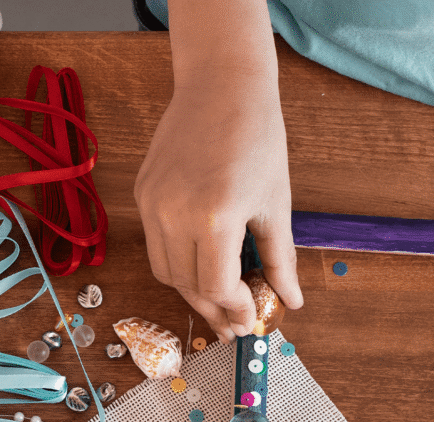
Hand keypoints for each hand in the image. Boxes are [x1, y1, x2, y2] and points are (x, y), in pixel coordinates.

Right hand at [134, 79, 303, 342]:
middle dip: (212, 309)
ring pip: (164, 270)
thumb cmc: (257, 138)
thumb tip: (291, 301)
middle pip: (185, 286)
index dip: (235, 310)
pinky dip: (176, 260)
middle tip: (234, 322)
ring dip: (190, 289)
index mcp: (214, 217)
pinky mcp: (141, 194)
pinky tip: (199, 259)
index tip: (251, 320)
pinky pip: (154, 243)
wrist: (221, 87)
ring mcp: (152, 204)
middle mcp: (174, 214)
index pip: (216, 287)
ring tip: (217, 296)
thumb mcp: (276, 203)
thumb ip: (280, 259)